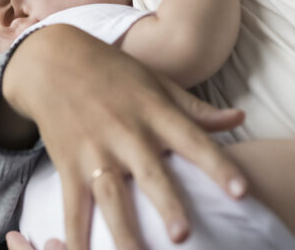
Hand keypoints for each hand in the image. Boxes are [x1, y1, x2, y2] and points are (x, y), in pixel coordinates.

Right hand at [1, 25, 247, 249]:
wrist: (52, 61)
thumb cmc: (113, 71)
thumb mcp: (157, 82)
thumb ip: (196, 109)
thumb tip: (239, 118)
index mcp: (154, 112)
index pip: (193, 140)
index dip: (218, 166)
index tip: (242, 191)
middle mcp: (126, 133)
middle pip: (151, 174)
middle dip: (168, 205)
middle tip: (183, 235)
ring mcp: (94, 151)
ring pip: (111, 198)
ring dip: (124, 230)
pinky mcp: (67, 165)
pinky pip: (72, 206)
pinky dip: (74, 236)